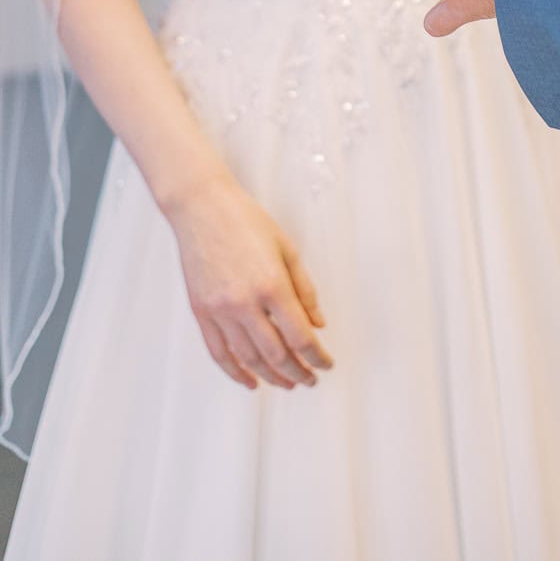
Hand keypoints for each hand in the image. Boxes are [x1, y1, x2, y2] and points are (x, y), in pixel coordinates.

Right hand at [167, 171, 332, 390]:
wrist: (202, 208)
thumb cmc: (246, 221)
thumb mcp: (287, 249)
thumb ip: (304, 290)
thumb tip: (318, 324)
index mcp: (272, 285)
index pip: (300, 336)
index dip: (316, 357)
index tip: (326, 364)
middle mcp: (245, 303)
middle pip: (276, 354)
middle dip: (298, 371)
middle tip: (310, 379)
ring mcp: (220, 311)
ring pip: (249, 358)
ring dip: (271, 376)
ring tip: (287, 383)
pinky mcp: (201, 312)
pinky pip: (219, 352)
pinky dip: (236, 371)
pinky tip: (250, 381)